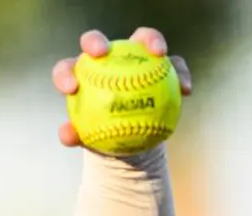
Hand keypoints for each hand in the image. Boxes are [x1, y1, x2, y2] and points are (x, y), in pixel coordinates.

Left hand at [52, 27, 192, 148]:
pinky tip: (186, 90)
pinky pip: (173, 65)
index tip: (71, 88)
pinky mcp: (159, 64)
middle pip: (96, 41)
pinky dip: (180, 74)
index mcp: (81, 75)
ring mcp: (133, 56)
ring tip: (160, 54)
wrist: (131, 138)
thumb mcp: (91, 140)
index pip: (68, 68)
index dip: (65, 73)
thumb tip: (67, 135)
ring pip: (141, 39)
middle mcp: (105, 58)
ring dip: (152, 40)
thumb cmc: (106, 137)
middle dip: (95, 41)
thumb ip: (77, 135)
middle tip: (101, 52)